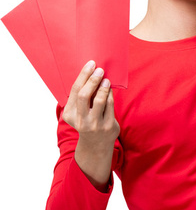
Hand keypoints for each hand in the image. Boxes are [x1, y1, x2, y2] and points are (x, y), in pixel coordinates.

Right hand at [63, 60, 119, 189]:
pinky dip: (110, 95)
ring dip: (103, 87)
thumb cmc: (88, 122)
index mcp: (70, 115)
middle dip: (92, 79)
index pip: (75, 91)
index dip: (83, 76)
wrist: (96, 145)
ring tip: (106, 79)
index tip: (90, 64)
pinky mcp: (107, 126)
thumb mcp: (79, 113)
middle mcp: (80, 120)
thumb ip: (82, 98)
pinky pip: (110, 105)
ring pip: (99, 100)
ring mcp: (94, 124)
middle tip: (100, 70)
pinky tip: (110, 89)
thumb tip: (92, 73)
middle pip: (84, 95)